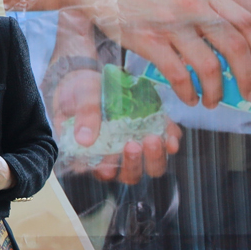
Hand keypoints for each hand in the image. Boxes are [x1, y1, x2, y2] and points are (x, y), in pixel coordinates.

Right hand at [53, 67, 179, 180]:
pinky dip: (171, 141)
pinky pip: (168, 145)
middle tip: (133, 145)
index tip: (110, 157)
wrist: (99, 75)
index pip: (102, 172)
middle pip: (130, 174)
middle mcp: (117, 156)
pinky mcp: (155, 133)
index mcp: (93, 154)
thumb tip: (84, 139)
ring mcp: (138, 146)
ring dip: (154, 157)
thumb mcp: (80, 97)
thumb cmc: (82, 90)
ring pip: (151, 166)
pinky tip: (169, 134)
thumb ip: (84, 115)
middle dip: (134, 164)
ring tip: (153, 138)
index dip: (108, 170)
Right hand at [87, 0, 250, 109]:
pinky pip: (177, 73)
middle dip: (248, 76)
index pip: (247, 22)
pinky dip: (187, 91)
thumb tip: (226, 37)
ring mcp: (170, 24)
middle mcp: (193, 7)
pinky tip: (188, 98)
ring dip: (216, 90)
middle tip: (250, 94)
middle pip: (235, 47)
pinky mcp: (148, 40)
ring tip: (213, 101)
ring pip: (208, 65)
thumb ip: (204, 5)